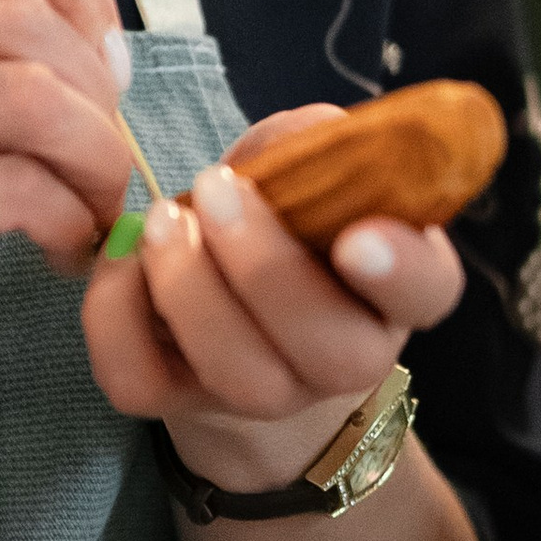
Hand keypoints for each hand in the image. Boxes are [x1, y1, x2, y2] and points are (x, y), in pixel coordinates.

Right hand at [0, 0, 136, 445]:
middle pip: (29, 13)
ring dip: (94, 159)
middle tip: (99, 162)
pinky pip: (19, 188)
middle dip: (100, 93)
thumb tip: (102, 32)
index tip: (96, 67)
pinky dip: (66, 220)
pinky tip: (60, 251)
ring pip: (35, 96)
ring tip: (93, 210)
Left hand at [83, 105, 464, 489]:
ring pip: (237, 375)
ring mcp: (265, 395)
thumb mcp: (307, 175)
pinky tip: (125, 258)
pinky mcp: (180, 405)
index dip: (397, 270)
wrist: (233, 314)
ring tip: (163, 218)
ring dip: (189, 287)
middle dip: (261, 265)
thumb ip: (313, 148)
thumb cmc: (284, 229)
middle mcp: (346, 358)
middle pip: (328, 347)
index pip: (425, 290)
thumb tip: (306, 135)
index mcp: (396, 289)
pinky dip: (115, 312)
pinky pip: (139, 380)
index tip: (357, 236)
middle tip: (216, 186)